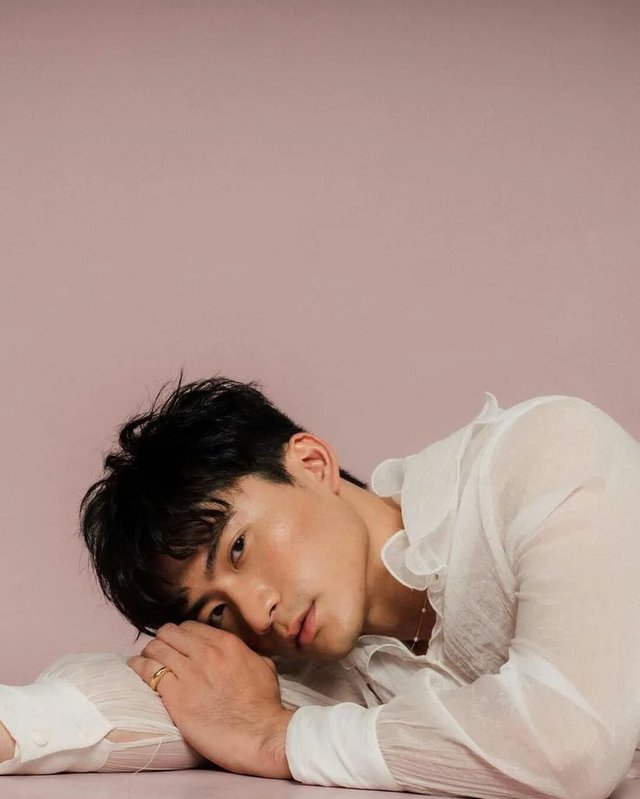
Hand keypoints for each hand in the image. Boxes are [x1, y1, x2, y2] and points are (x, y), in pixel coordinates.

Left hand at [127, 621, 295, 778]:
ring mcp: (189, 672)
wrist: (260, 734)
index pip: (190, 626)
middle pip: (169, 633)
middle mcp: (205, 652)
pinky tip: (136, 668)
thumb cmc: (265, 706)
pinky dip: (139, 667)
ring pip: (156, 648)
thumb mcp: (263, 667)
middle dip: (162, 640)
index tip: (176, 644)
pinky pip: (148, 671)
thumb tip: (240, 653)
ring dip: (148, 653)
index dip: (180, 634)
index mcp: (226, 643)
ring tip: (144, 660)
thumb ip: (247, 654)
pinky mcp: (175, 696)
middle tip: (159, 651)